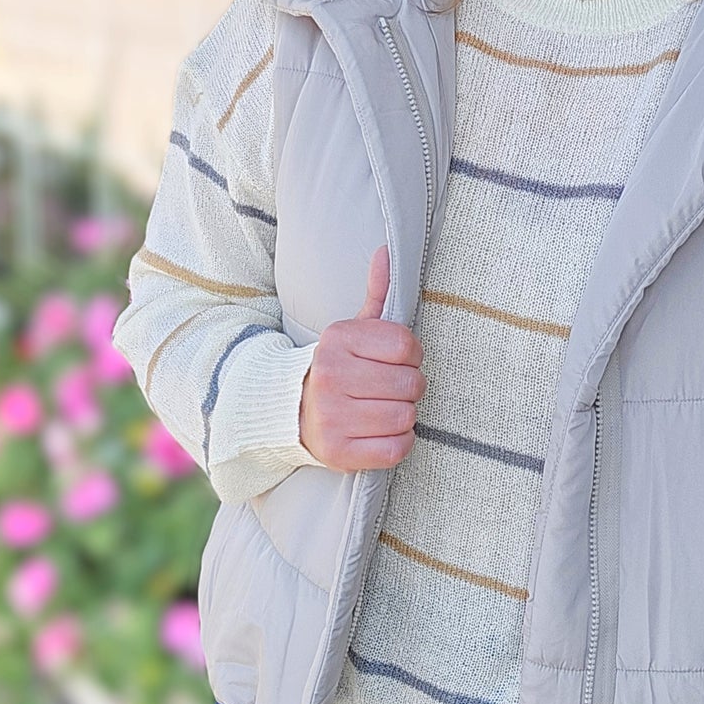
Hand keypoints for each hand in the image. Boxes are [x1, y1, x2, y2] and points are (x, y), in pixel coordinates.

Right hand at [299, 245, 425, 470]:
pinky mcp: (338, 451)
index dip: (412, 356)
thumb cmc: (337, 368)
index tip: (398, 362)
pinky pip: (397, 448)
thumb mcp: (352, 330)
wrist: (291, 411)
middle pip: (411, 383)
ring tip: (383, 409)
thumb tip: (386, 252)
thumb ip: (376, 294)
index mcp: (338, 340)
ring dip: (404, 415)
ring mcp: (332, 416)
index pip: (407, 345)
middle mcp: (331, 376)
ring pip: (406, 416)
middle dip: (410, 387)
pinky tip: (380, 432)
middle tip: (390, 389)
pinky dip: (398, 442)